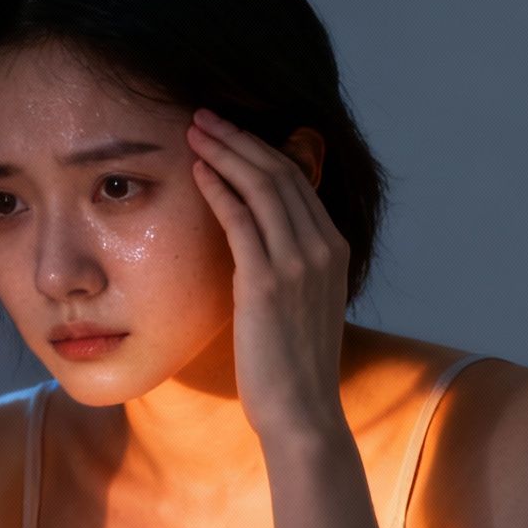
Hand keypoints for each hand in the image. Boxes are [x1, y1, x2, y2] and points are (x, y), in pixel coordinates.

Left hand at [186, 108, 351, 446]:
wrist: (301, 412)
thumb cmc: (290, 367)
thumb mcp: (297, 305)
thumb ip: (283, 268)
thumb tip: (252, 247)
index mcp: (333, 249)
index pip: (297, 181)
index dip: (260, 149)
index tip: (228, 131)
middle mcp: (322, 248)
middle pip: (281, 171)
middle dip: (239, 137)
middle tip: (203, 116)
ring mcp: (299, 263)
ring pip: (262, 186)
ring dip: (224, 152)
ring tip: (194, 131)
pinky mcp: (268, 282)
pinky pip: (241, 220)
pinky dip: (218, 189)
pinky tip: (197, 172)